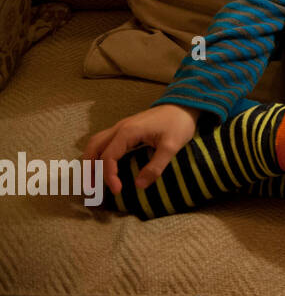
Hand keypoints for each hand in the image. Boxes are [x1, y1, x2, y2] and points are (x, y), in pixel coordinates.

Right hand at [83, 104, 199, 195]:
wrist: (185, 105)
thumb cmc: (179, 124)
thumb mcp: (172, 147)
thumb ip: (155, 166)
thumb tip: (139, 186)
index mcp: (128, 132)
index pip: (108, 157)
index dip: (109, 176)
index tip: (117, 191)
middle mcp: (120, 127)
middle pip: (93, 148)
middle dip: (89, 169)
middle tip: (92, 189)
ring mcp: (121, 126)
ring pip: (96, 143)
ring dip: (91, 160)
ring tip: (93, 180)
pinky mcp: (126, 128)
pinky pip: (104, 141)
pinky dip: (98, 154)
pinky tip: (103, 165)